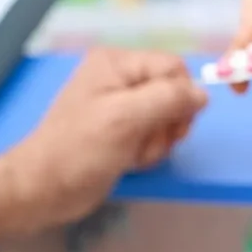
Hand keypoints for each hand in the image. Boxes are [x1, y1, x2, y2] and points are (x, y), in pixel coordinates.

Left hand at [7, 47, 206, 231]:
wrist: (47, 188)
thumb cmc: (82, 149)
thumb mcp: (127, 117)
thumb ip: (169, 98)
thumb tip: (204, 93)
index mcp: (117, 63)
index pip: (175, 68)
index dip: (180, 97)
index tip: (169, 124)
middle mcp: (121, 78)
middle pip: (175, 94)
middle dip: (168, 124)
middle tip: (146, 141)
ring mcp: (122, 104)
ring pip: (169, 118)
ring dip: (159, 142)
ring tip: (134, 153)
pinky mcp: (124, 128)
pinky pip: (157, 133)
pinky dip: (150, 150)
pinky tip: (130, 159)